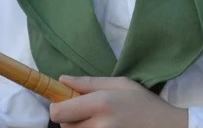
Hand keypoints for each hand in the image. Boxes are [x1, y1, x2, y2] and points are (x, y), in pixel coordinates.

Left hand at [49, 76, 188, 127]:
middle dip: (71, 118)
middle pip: (64, 126)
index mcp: (101, 103)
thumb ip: (89, 83)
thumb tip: (61, 80)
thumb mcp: (120, 83)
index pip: (59, 112)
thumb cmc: (144, 103)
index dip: (58, 106)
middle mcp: (99, 126)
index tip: (66, 102)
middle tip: (89, 112)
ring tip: (99, 121)